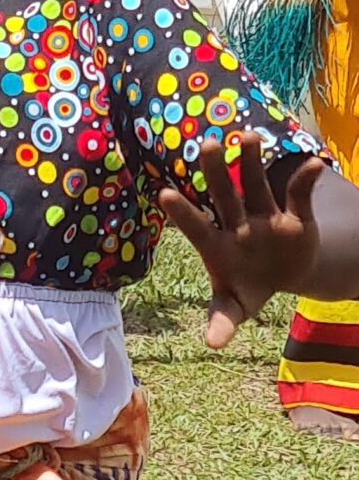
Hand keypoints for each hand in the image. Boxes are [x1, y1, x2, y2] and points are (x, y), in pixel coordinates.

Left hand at [158, 136, 325, 344]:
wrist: (284, 276)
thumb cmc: (248, 291)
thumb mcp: (235, 309)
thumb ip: (222, 322)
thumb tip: (213, 344)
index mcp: (216, 245)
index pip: (195, 226)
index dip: (182, 212)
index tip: (164, 193)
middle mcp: (236, 223)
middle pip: (223, 194)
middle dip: (216, 171)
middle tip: (207, 144)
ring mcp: (263, 214)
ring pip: (255, 183)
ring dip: (253, 160)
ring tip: (250, 135)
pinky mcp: (293, 212)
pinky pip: (299, 193)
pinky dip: (307, 178)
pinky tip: (314, 164)